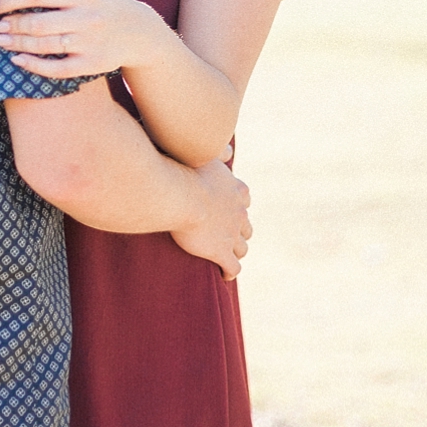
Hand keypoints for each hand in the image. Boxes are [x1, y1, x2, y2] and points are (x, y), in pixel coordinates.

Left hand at [0, 0, 166, 78]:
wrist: (139, 33)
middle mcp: (88, 18)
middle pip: (40, 23)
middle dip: (13, 25)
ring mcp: (90, 43)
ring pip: (46, 46)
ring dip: (18, 44)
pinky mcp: (91, 64)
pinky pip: (59, 68)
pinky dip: (35, 66)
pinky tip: (17, 60)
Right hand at [171, 159, 251, 280]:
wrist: (180, 195)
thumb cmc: (185, 170)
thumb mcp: (204, 153)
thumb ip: (218, 151)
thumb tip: (229, 151)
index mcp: (237, 190)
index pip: (244, 201)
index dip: (236, 208)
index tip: (226, 211)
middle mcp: (239, 213)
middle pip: (246, 226)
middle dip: (238, 231)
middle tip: (226, 236)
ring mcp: (232, 234)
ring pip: (242, 247)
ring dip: (235, 251)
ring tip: (225, 256)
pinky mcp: (221, 252)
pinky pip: (233, 267)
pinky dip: (230, 271)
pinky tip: (225, 275)